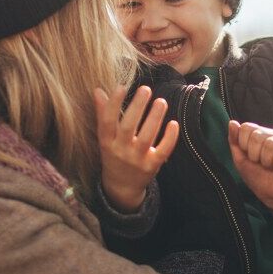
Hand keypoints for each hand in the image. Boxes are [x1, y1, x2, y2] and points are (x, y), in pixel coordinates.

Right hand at [94, 85, 178, 212]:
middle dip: (137, 107)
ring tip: (161, 101)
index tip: (121, 86)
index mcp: (107, 142)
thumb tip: (98, 90)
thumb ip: (103, 114)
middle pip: (128, 127)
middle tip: (146, 89)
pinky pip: (163, 151)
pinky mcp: (152, 166)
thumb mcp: (105, 137)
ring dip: (154, 118)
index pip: (107, 121)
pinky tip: (174, 123)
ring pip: (147, 137)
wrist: (121, 187)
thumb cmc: (113, 154)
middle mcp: (120, 151)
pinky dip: (169, 138)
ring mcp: (137, 159)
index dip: (113, 104)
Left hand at [228, 121, 272, 218]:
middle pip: (256, 136)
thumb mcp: (241, 160)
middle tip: (261, 163)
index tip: (249, 156)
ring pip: (270, 144)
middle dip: (254, 155)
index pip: (247, 127)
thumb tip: (232, 123)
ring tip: (270, 166)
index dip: (243, 144)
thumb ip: (235, 141)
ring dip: (266, 161)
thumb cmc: (258, 176)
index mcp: (260, 133)